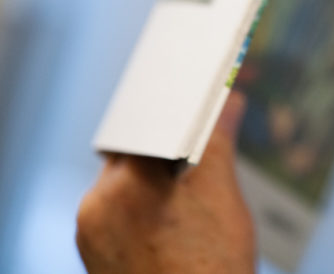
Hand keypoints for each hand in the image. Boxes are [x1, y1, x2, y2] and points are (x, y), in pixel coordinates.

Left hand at [76, 93, 255, 272]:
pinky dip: (152, 204)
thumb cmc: (210, 270)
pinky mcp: (100, 256)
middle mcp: (99, 204)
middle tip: (211, 136)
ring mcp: (95, 233)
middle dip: (175, 141)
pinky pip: (126, 211)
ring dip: (164, 175)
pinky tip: (181, 218)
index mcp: (125, 182)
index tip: (205, 90)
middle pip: (140, 148)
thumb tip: (227, 99)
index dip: (182, 104)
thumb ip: (218, 138)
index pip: (151, 120)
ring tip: (199, 190)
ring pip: (132, 180)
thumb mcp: (222, 194)